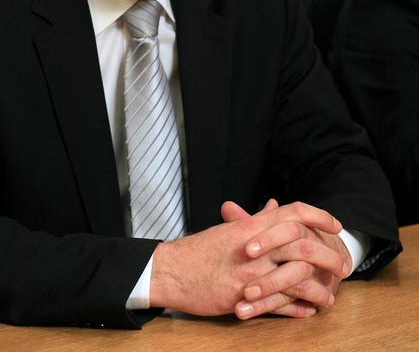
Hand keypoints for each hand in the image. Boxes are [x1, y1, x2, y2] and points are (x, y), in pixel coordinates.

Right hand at [149, 200, 342, 316]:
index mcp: (253, 226)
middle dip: (328, 255)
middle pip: (303, 244)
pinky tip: (309, 311)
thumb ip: (257, 219)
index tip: (336, 225)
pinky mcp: (243, 298)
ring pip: (296, 277)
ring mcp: (251, 273)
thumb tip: (275, 206)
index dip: (319, 216)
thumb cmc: (201, 249)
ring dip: (317, 287)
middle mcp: (256, 247)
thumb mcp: (231, 229)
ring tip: (329, 294)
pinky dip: (298, 309)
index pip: (294, 213)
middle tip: (342, 264)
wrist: (173, 270)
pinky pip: (279, 305)